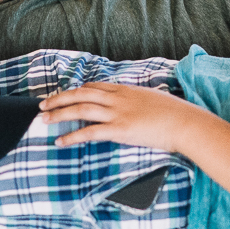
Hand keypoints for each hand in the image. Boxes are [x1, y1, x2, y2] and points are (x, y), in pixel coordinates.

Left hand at [40, 81, 194, 151]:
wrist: (186, 123)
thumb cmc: (175, 114)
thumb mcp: (153, 100)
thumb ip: (138, 101)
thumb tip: (135, 107)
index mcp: (126, 89)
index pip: (94, 86)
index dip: (76, 91)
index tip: (64, 95)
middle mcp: (118, 98)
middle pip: (81, 94)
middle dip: (59, 98)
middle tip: (43, 105)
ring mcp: (118, 113)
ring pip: (81, 109)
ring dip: (59, 114)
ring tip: (44, 120)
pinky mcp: (120, 130)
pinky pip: (90, 132)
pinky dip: (72, 136)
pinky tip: (61, 141)